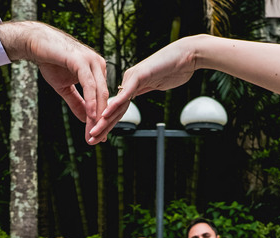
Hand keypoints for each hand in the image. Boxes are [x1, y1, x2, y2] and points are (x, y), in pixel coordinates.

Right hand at [0, 21, 108, 141]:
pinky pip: (89, 85)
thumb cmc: (51, 61)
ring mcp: (91, 61)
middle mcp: (99, 65)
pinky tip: (92, 115)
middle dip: (101, 121)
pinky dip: (92, 101)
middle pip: (105, 98)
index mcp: (97, 71)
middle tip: (98, 140)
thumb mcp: (65, 87)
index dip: (101, 119)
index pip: (103, 98)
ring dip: (97, 115)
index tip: (99, 136)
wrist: (36, 43)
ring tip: (95, 132)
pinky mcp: (81, 61)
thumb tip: (86, 120)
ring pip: (99, 93)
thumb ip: (77, 103)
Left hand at [91, 36, 205, 139]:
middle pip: (113, 108)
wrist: (188, 55)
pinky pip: (126, 93)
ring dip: (104, 120)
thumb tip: (141, 92)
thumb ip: (146, 88)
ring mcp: (133, 77)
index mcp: (131, 84)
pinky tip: (105, 114)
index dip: (108, 123)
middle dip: (101, 126)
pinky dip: (115, 104)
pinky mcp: (140, 75)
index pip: (117, 108)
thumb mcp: (157, 83)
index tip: (100, 136)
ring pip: (116, 103)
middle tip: (91, 140)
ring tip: (94, 132)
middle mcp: (129, 80)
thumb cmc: (176, 68)